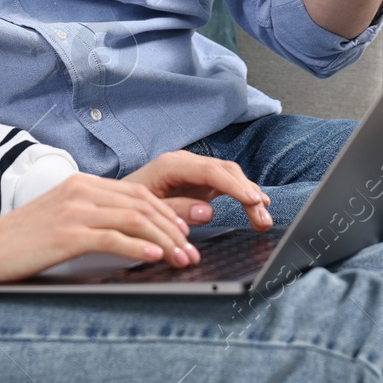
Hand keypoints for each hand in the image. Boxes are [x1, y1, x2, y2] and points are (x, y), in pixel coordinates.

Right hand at [0, 173, 197, 290]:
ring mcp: (73, 210)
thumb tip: (132, 234)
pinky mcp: (66, 233)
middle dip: (174, 227)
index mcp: (81, 183)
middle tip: (192, 250)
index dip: (167, 211)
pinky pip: (113, 237)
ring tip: (182, 258)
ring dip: (164, 240)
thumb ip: (93, 217)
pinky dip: (139, 248)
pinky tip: (154, 258)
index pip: (137, 191)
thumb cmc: (22, 240)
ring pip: (134, 218)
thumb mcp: (62, 219)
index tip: (187, 231)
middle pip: (142, 202)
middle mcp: (80, 190)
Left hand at [122, 150, 272, 229]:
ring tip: (263, 219)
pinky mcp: (199, 181)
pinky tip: (257, 207)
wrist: (119, 200)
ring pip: (230, 176)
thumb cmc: (130, 204)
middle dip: (248, 193)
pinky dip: (242, 195)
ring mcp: (194, 170)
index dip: (234, 186)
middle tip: (263, 216)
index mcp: (171, 165)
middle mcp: (186, 162)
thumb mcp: (148, 209)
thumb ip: (177, 209)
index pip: (211, 171)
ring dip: (249, 196)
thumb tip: (207, 211)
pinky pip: (226, 184)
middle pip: (225, 171)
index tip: (253, 200)